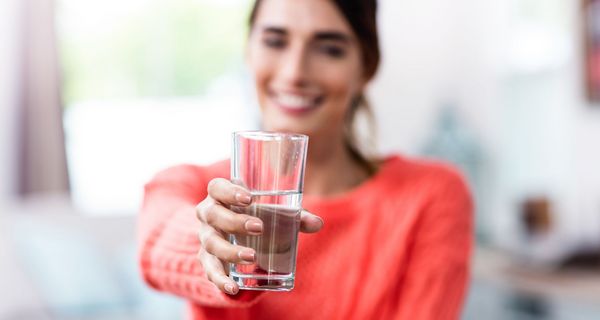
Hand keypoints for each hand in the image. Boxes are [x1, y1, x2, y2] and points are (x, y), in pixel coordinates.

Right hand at [195, 178, 323, 294]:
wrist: (231, 236)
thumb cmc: (255, 215)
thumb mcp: (272, 213)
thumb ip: (294, 216)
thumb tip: (317, 223)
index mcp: (221, 196)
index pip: (217, 187)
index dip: (229, 191)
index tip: (249, 198)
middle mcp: (208, 214)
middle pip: (212, 214)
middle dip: (235, 221)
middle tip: (259, 227)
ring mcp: (206, 237)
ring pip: (211, 243)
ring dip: (230, 251)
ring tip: (252, 257)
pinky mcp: (207, 259)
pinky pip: (210, 270)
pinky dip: (220, 280)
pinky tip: (233, 287)